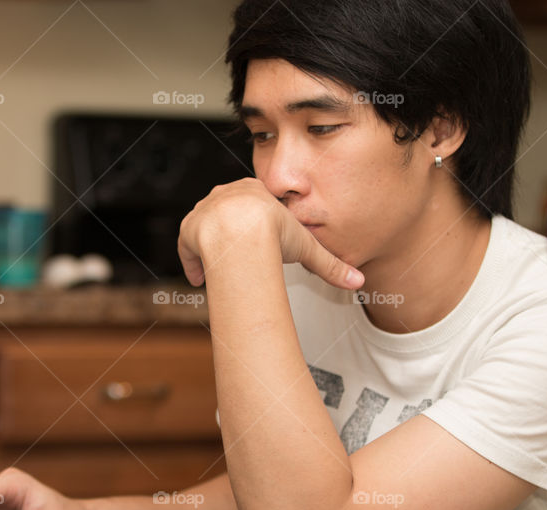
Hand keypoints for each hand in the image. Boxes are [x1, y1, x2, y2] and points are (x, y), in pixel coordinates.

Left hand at [177, 178, 363, 288]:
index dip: (255, 220)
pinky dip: (192, 261)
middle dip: (228, 229)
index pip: (252, 202)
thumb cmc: (274, 234)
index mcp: (252, 190)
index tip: (257, 236)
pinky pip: (188, 245)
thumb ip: (330, 265)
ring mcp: (205, 210)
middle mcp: (225, 195)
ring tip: (216, 267)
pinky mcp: (189, 228)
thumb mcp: (307, 247)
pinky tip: (199, 278)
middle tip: (234, 252)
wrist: (240, 231)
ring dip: (208, 245)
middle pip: (225, 211)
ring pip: (205, 227)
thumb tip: (358, 281)